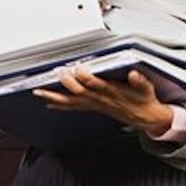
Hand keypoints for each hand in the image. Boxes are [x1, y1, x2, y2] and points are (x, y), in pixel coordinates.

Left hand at [32, 66, 173, 132]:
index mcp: (113, 92)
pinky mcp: (93, 107)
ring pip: (72, 102)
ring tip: (40, 92)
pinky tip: (49, 103)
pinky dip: (60, 105)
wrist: (144, 117)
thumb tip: (134, 74)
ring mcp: (95, 104)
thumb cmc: (143, 100)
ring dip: (55, 97)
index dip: (86, 78)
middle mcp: (101, 99)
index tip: (78, 69)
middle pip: (79, 93)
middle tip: (56, 75)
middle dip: (66, 84)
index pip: (96, 85)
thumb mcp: (146, 89)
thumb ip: (140, 81)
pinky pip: (73, 107)